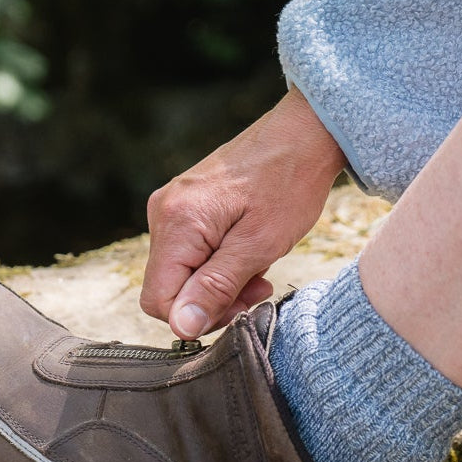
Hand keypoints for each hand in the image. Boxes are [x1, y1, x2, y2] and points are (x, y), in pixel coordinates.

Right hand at [140, 86, 346, 338]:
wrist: (304, 134)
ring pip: (184, 272)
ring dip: (222, 282)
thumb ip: (216, 287)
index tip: (239, 306)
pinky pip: (194, 251)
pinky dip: (222, 261)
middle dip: (213, 299)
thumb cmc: (289, 182)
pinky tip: (251, 252)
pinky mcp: (188, 205)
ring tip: (261, 269)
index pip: (158, 300)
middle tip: (258, 288)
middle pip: (169, 287)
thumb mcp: (260, 244)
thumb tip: (181, 327)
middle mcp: (163, 212)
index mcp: (177, 222)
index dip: (196, 316)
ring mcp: (174, 207)